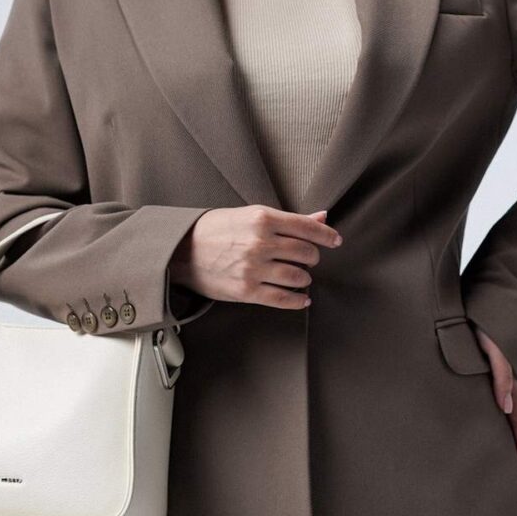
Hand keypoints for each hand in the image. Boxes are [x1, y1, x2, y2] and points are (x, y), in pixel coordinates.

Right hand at [169, 205, 341, 310]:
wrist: (180, 251)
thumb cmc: (214, 230)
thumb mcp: (249, 215)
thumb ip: (287, 219)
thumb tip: (321, 217)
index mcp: (262, 219)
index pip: (307, 227)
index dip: (326, 236)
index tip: (335, 241)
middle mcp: (260, 243)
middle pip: (306, 253)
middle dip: (313, 257)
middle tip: (308, 258)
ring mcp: (254, 268)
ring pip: (298, 277)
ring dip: (304, 278)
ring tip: (300, 276)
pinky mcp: (247, 291)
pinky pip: (283, 299)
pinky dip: (298, 300)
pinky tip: (302, 298)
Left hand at [473, 325, 516, 476]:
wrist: (470, 301)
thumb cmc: (478, 323)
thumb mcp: (491, 346)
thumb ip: (501, 374)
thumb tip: (505, 408)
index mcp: (508, 381)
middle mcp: (503, 382)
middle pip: (514, 421)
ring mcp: (492, 378)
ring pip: (502, 412)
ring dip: (506, 432)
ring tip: (505, 456)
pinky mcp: (478, 372)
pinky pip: (488, 400)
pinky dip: (491, 417)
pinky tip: (485, 425)